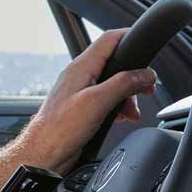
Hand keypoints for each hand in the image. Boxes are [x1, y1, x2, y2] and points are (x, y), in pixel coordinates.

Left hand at [15, 29, 157, 173]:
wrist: (43, 154)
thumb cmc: (60, 129)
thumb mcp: (97, 102)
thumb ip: (123, 84)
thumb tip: (145, 74)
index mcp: (81, 67)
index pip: (109, 39)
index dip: (129, 37)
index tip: (146, 45)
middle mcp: (80, 76)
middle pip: (115, 64)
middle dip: (134, 76)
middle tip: (147, 88)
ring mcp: (80, 92)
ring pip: (112, 84)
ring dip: (127, 95)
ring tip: (133, 111)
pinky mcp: (81, 108)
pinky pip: (105, 99)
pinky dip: (118, 106)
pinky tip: (122, 117)